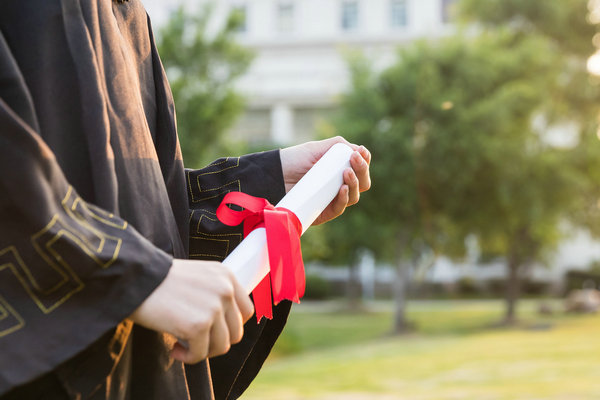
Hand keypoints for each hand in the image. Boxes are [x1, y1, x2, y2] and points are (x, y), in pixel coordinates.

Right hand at [129, 259, 253, 363]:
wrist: (135, 278)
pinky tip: (174, 348)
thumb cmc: (160, 281)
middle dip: (216, 341)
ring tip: (182, 343)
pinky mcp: (199, 326)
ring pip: (222, 346)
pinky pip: (200, 354)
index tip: (212, 329)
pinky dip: (187, 356)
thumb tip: (224, 325)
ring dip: (202, 350)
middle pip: (236, 332)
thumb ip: (215, 293)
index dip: (230, 326)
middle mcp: (225, 290)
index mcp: (227, 276)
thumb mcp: (199, 276)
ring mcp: (214, 308)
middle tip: (195, 340)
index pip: (246, 311)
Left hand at [279, 136, 370, 224]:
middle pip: (362, 183)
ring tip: (346, 173)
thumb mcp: (316, 148)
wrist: (273, 175)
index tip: (361, 153)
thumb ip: (337, 146)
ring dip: (355, 184)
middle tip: (355, 160)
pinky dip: (344, 199)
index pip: (360, 169)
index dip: (365, 161)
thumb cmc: (294, 160)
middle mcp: (339, 186)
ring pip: (354, 196)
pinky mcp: (322, 213)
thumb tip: (359, 151)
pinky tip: (343, 189)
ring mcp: (331, 200)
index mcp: (340, 170)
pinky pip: (339, 208)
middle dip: (362, 171)